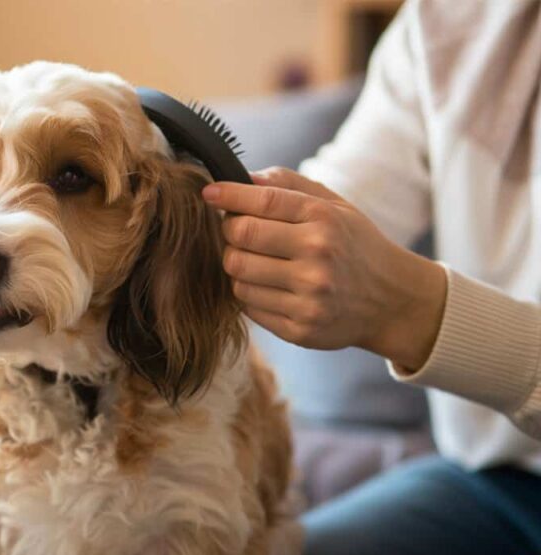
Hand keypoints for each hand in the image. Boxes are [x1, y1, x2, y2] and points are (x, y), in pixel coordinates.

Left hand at [202, 167, 446, 371]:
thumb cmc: (355, 245)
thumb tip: (241, 177)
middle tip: (239, 231)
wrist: (392, 300)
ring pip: (237, 275)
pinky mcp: (299, 328)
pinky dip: (249, 293)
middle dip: (230, 231)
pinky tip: (270, 286)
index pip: (261, 202)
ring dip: (237, 265)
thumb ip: (288, 185)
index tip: (210, 193)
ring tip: (257, 260)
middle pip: (240, 238)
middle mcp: (317, 257)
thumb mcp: (335, 206)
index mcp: (324, 220)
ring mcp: (308, 296)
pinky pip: (248, 306)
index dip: (227, 195)